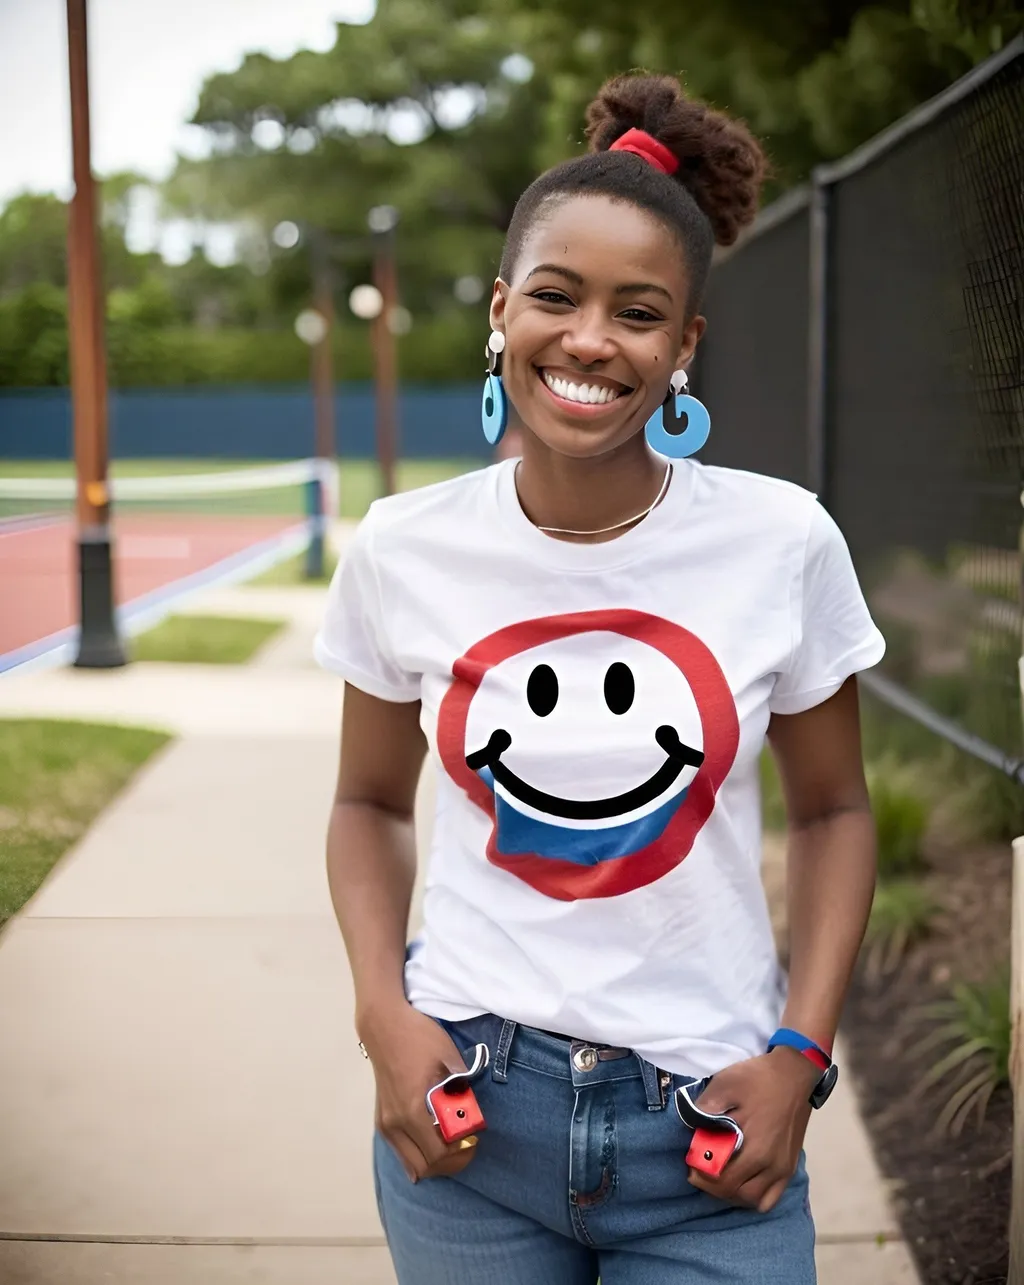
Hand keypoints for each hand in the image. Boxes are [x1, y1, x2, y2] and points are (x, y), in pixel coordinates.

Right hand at [359, 1002, 477, 1183]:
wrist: (383, 1024)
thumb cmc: (417, 1036)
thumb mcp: (447, 1057)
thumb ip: (460, 1087)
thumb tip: (472, 1110)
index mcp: (412, 1110)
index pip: (438, 1154)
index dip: (460, 1153)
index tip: (474, 1138)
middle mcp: (394, 1123)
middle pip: (424, 1167)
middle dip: (450, 1163)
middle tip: (466, 1146)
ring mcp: (384, 1123)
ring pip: (410, 1163)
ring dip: (434, 1161)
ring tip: (451, 1145)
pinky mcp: (380, 1118)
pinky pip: (400, 1151)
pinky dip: (418, 1155)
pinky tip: (431, 1146)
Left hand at [686, 1048, 818, 1211]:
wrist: (794, 1075)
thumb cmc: (759, 1079)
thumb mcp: (726, 1085)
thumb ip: (706, 1108)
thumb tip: (691, 1127)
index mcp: (756, 1150)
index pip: (722, 1180)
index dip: (701, 1175)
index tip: (691, 1163)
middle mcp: (772, 1167)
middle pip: (736, 1194)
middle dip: (713, 1187)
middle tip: (701, 1170)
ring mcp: (783, 1170)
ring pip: (754, 1200)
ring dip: (733, 1194)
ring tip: (720, 1175)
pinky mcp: (790, 1167)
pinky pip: (771, 1198)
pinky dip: (754, 1196)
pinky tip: (743, 1181)